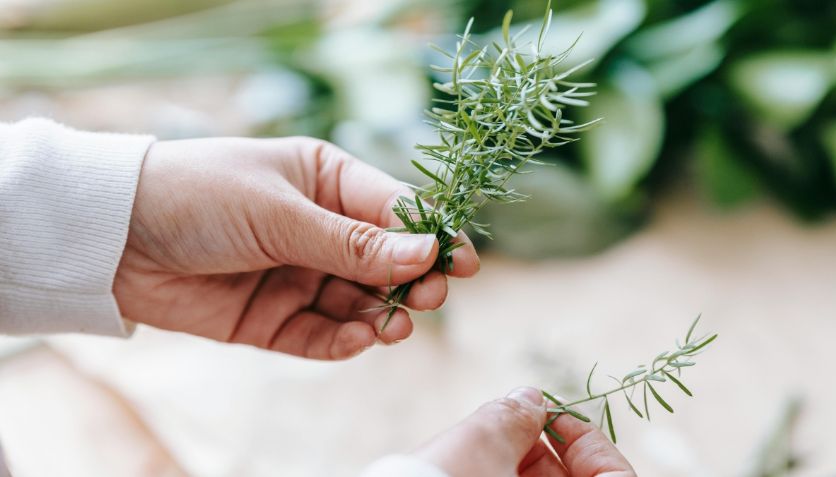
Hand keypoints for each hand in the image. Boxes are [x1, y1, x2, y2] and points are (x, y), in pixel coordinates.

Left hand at [114, 137, 478, 358]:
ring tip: (392, 326)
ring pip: (359, 303)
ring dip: (381, 315)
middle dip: (412, 281)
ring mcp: (298, 275)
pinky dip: (343, 341)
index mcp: (326, 181)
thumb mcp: (281, 212)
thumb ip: (353, 241)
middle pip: (386, 262)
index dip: (431, 237)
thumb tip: (428, 251)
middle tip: (429, 298)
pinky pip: (321, 335)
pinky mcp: (274, 318)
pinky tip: (358, 340)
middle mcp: (319, 229)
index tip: (462, 263)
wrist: (114, 238)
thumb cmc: (199, 196)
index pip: (394, 211)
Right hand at [414, 387, 635, 476]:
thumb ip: (517, 416)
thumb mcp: (484, 443)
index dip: (583, 436)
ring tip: (477, 453)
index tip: (547, 414)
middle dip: (539, 452)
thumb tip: (529, 400)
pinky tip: (466, 469)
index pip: (614, 475)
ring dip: (512, 470)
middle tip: (506, 429)